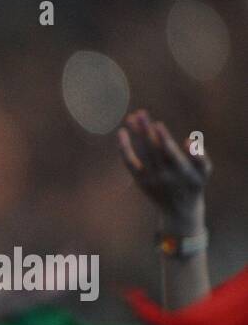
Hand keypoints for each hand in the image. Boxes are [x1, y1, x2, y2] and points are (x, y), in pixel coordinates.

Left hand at [118, 110, 209, 229]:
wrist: (179, 211)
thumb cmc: (194, 185)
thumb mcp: (204, 172)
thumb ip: (200, 156)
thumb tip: (189, 140)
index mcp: (180, 170)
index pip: (169, 152)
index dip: (162, 138)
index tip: (156, 123)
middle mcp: (163, 174)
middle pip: (151, 149)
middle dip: (145, 131)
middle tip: (140, 112)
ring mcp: (150, 178)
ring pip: (140, 153)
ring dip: (135, 134)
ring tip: (131, 117)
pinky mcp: (140, 180)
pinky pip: (129, 163)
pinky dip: (125, 149)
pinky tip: (121, 133)